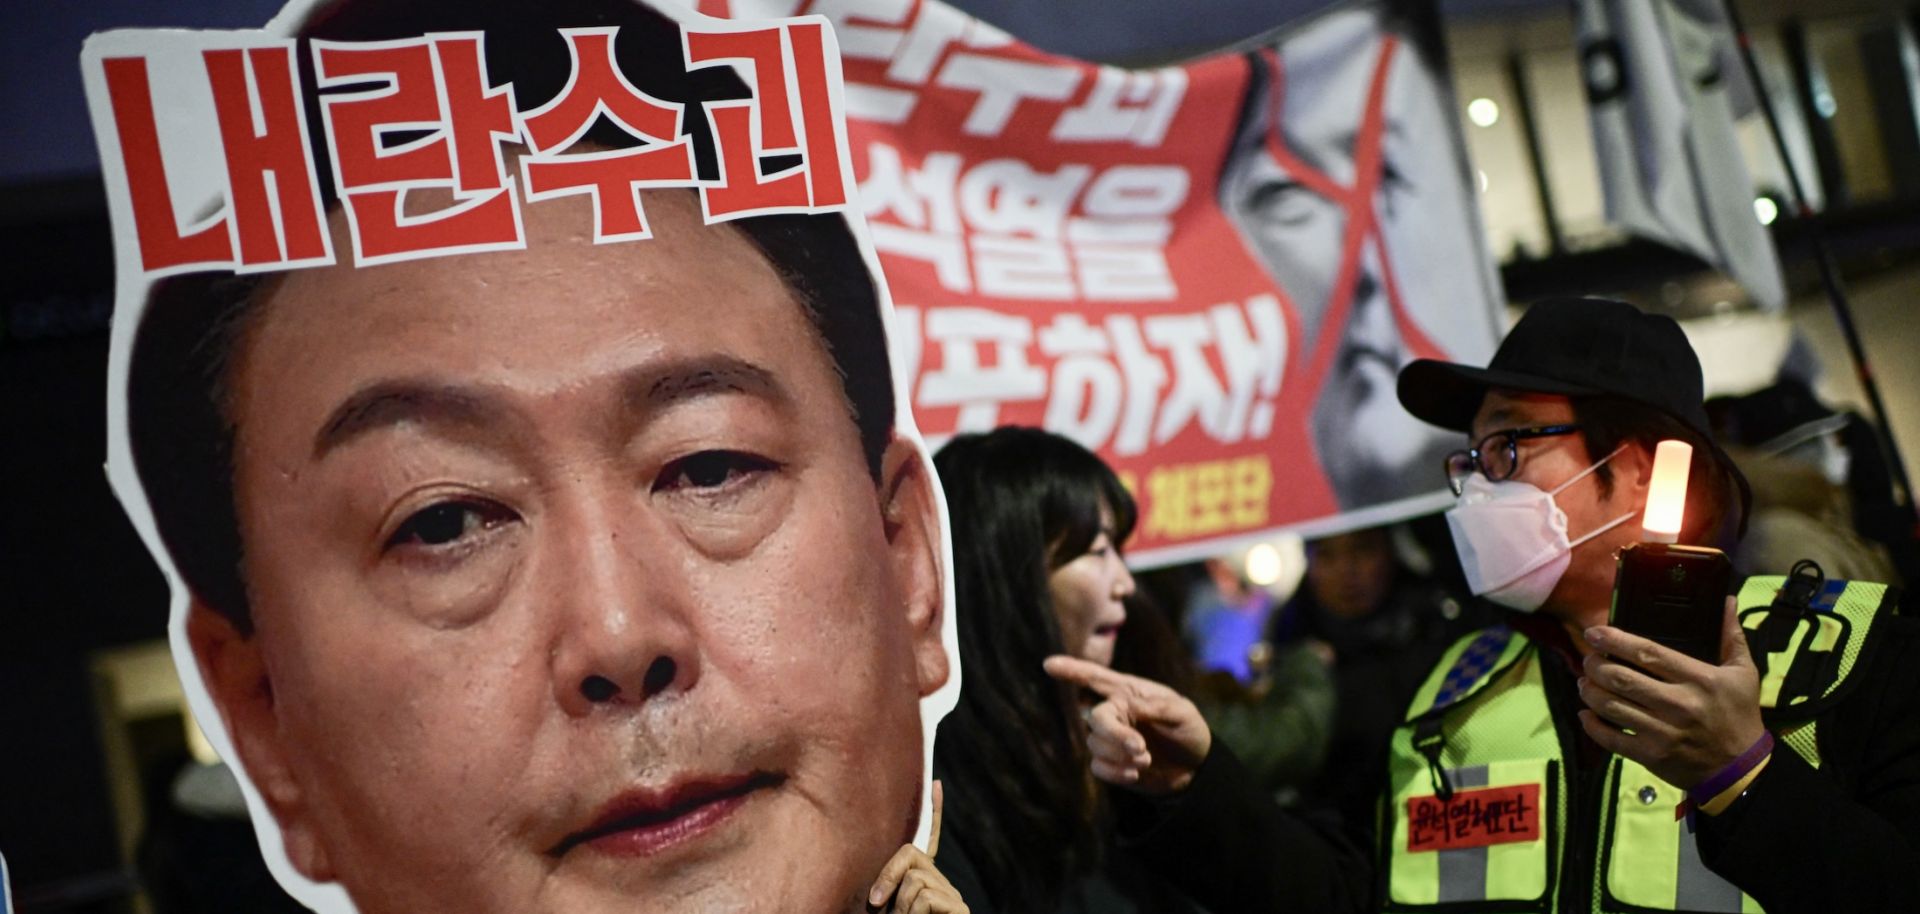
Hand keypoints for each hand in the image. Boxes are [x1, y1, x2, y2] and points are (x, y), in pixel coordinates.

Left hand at [867, 780, 967, 913]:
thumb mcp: (883, 903)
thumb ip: (886, 885)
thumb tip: (872, 876)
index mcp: (924, 880)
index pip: (929, 840)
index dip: (933, 812)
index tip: (935, 783)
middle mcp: (943, 884)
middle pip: (912, 855)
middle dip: (889, 877)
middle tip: (876, 904)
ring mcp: (953, 896)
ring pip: (916, 879)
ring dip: (900, 905)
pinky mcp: (960, 910)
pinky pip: (926, 897)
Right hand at [1043, 655, 1211, 794]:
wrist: (1194, 767)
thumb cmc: (1188, 730)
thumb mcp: (1181, 713)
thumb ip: (1155, 707)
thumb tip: (1128, 707)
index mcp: (1128, 692)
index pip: (1095, 678)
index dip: (1072, 670)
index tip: (1049, 664)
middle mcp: (1114, 712)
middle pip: (1096, 719)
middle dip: (1115, 735)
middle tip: (1141, 749)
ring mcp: (1109, 738)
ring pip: (1095, 745)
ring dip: (1121, 756)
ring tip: (1146, 759)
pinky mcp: (1109, 762)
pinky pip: (1097, 767)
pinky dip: (1116, 773)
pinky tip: (1135, 774)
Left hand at [1576, 597, 1766, 789]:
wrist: (1742, 770)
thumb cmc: (1739, 716)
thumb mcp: (1744, 674)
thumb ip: (1731, 637)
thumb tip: (1727, 600)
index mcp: (1699, 680)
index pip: (1648, 653)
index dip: (1615, 640)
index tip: (1594, 633)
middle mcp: (1678, 704)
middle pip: (1622, 678)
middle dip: (1595, 665)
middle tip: (1588, 658)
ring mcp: (1662, 732)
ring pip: (1611, 706)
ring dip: (1590, 691)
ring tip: (1584, 682)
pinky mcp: (1651, 756)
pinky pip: (1611, 738)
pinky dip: (1592, 725)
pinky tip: (1586, 713)